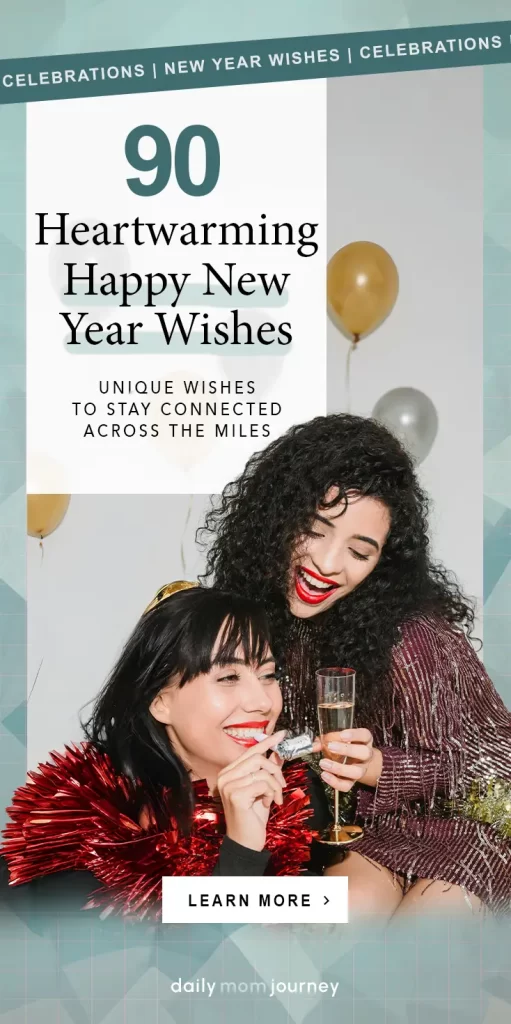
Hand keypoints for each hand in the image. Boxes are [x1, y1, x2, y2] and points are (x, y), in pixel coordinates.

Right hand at [216, 730, 286, 851]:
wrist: (245, 843)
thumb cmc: (253, 818)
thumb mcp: (263, 790)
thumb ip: (267, 772)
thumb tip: (278, 753)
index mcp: (228, 773)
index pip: (250, 752)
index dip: (267, 742)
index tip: (282, 734)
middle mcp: (224, 776)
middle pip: (258, 759)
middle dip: (275, 771)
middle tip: (281, 786)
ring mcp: (228, 785)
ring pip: (262, 772)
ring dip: (275, 786)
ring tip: (273, 799)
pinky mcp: (236, 795)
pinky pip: (263, 784)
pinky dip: (272, 794)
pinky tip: (268, 804)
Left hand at [312, 729, 381, 790]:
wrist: (353, 761)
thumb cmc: (343, 745)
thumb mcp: (337, 738)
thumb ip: (325, 739)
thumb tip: (314, 745)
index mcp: (364, 740)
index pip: (365, 735)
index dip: (355, 735)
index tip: (342, 735)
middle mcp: (366, 755)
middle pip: (365, 753)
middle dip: (348, 750)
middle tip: (331, 747)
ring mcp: (361, 769)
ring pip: (357, 772)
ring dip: (340, 769)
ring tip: (323, 763)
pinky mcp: (353, 781)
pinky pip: (347, 785)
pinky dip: (335, 782)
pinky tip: (325, 775)